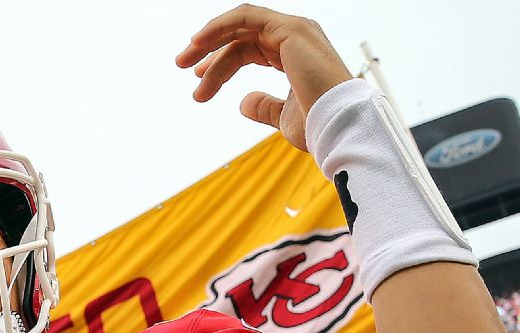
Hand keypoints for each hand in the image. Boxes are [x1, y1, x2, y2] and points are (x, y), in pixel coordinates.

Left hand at [174, 4, 352, 151]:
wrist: (337, 126)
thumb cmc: (317, 126)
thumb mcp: (283, 117)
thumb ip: (264, 107)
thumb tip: (243, 103)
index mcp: (295, 55)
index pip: (250, 50)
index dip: (221, 66)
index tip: (199, 84)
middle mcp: (296, 37)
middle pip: (241, 37)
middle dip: (210, 52)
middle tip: (182, 67)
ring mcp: (294, 30)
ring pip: (240, 27)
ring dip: (209, 40)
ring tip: (183, 61)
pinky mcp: (289, 29)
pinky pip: (245, 17)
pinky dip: (219, 26)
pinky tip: (198, 43)